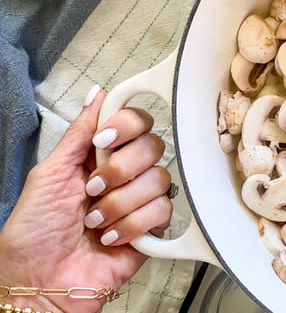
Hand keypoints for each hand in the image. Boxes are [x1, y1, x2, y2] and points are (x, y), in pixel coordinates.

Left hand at [0, 87, 172, 312]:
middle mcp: (125, 175)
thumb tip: (97, 95)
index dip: (127, 126)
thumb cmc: (33, 234)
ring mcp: (140, 202)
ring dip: (119, 204)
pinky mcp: (152, 230)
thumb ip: (78, 135)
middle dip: (119, 171)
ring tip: (95, 222)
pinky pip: (162, 212)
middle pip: (153, 147)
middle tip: (93, 190)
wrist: (40, 282)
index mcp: (100, 156)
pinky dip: (131, 226)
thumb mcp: (47, 175)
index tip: (104, 142)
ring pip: (159, 181)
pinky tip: (110, 237)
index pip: (136, 122)